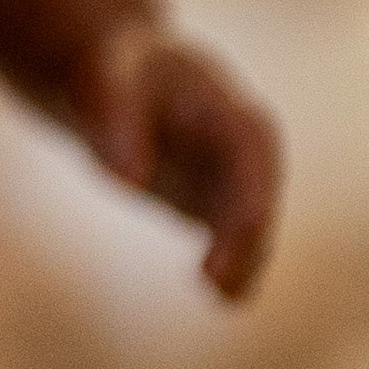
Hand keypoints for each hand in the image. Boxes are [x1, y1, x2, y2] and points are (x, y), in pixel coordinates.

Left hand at [79, 20, 284, 300]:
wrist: (126, 78)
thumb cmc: (121, 72)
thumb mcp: (110, 78)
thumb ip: (117, 121)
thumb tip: (130, 180)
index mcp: (229, 108)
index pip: (253, 150)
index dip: (252, 190)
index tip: (246, 227)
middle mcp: (245, 149)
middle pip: (257, 195)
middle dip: (247, 238)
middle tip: (219, 281)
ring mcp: (235, 180)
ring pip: (250, 227)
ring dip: (244, 261)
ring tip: (224, 297)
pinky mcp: (217, 206)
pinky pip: (231, 241)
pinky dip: (231, 266)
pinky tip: (224, 297)